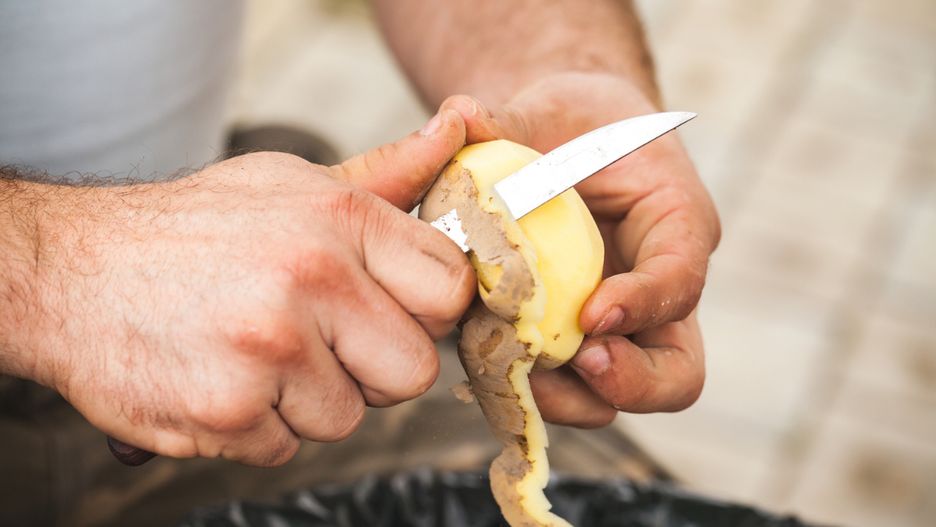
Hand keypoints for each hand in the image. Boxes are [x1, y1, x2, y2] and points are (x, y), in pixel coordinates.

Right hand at [26, 110, 474, 464]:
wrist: (70, 269)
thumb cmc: (194, 229)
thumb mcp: (291, 184)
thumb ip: (384, 176)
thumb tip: (457, 133)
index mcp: (340, 217)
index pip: (450, 288)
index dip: (426, 311)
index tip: (393, 312)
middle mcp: (313, 276)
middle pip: (414, 370)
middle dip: (373, 368)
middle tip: (321, 342)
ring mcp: (272, 346)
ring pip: (349, 418)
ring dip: (307, 400)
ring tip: (257, 354)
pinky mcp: (230, 409)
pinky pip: (287, 447)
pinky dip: (257, 427)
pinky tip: (223, 377)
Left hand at [441, 72, 720, 426]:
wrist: (563, 148)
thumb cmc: (573, 123)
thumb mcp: (551, 106)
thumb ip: (509, 119)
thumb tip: (460, 116)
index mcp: (674, 223)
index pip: (682, 279)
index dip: (645, 304)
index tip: (592, 315)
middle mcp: (656, 290)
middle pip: (677, 373)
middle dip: (630, 384)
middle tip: (577, 363)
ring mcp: (616, 328)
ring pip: (616, 396)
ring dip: (567, 397)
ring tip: (512, 366)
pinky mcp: (571, 344)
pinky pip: (561, 389)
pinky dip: (525, 388)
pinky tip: (481, 362)